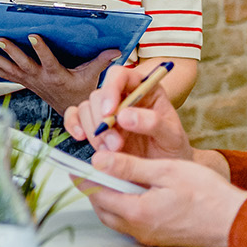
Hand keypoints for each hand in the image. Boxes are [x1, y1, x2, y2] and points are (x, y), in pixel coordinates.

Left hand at [0, 38, 119, 113]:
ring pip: (10, 69)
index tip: (33, 35)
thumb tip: (117, 50)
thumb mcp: (92, 76)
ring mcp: (30, 81)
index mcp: (57, 75)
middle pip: (23, 64)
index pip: (48, 60)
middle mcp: (40, 78)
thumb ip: (102, 61)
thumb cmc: (80, 91)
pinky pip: (5, 76)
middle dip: (10, 52)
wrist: (70, 112)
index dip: (40, 48)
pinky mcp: (24, 83)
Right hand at [64, 65, 193, 160]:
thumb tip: (124, 116)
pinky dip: (74, 125)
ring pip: (86, 108)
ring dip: (94, 131)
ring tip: (111, 151)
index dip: (111, 89)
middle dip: (103, 120)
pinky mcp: (95, 125)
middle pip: (99, 94)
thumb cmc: (172, 148)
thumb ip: (154, 123)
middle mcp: (122, 96)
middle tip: (116, 144)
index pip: (120, 75)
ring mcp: (106, 111)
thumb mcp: (172, 135)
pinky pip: (75, 117)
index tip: (110, 113)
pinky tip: (81, 137)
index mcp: (144, 88)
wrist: (165, 171)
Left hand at [79, 152, 246, 246]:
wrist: (235, 221)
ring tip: (111, 175)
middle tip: (91, 166)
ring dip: (108, 196)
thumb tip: (99, 161)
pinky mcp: (156, 237)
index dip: (82, 175)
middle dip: (93, 187)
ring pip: (114, 215)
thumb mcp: (165, 171)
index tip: (72, 161)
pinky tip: (131, 191)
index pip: (96, 192)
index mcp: (137, 211)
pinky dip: (123, 205)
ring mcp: (147, 236)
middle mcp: (138, 228)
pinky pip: (129, 222)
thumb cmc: (206, 194)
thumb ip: (128, 167)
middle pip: (101, 207)